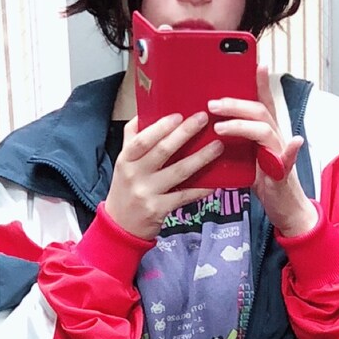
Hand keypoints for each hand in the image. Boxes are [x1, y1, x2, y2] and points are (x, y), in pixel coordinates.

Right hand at [104, 111, 223, 239]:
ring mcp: (148, 193)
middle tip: (203, 119)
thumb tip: (146, 111)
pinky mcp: (159, 209)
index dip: (161, 127)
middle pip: (163, 151)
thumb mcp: (123, 162)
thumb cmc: (125, 189)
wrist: (120, 226)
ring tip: (217, 146)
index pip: (143, 140)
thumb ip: (133, 138)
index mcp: (126, 159)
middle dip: (185, 133)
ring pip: (178, 172)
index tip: (179, 115)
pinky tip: (215, 181)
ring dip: (200, 158)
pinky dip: (200, 189)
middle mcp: (136, 175)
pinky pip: (184, 196)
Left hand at [208, 65, 317, 236]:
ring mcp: (281, 153)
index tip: (256, 62)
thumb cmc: (264, 182)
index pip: (262, 101)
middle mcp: (275, 137)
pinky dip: (292, 151)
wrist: (284, 208)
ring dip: (242, 125)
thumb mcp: (247, 157)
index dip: (259, 82)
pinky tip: (295, 143)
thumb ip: (237, 141)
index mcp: (265, 132)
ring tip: (220, 127)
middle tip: (212, 104)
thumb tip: (213, 127)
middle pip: (258, 110)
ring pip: (265, 129)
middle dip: (235, 104)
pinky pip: (289, 160)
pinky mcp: (284, 173)